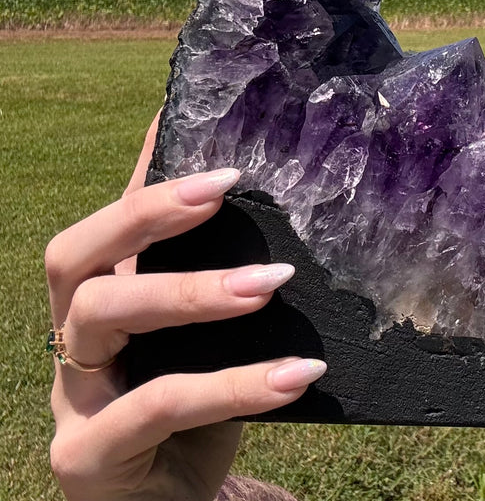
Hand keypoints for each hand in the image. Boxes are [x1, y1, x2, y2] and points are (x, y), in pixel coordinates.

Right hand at [46, 115, 326, 500]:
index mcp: (102, 301)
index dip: (148, 180)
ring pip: (101, 317)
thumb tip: (263, 200)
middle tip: (223, 190)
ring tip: (272, 278)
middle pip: (72, 257)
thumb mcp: (208, 338)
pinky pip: (157, 405)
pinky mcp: (89, 456)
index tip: (207, 141)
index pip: (110, 224)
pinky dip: (234, 384)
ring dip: (192, 291)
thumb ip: (220, 277)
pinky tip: (298, 374)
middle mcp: (74, 340)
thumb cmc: (195, 410)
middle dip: (146, 215)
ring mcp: (72, 398)